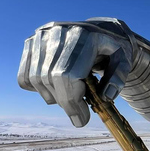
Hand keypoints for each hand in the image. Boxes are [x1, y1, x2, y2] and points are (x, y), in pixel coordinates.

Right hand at [17, 18, 133, 126]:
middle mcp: (58, 32)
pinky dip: (37, 89)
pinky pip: (24, 75)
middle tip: (78, 113)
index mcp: (84, 35)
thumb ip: (118, 78)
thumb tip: (106, 97)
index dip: (72, 102)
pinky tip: (56, 87)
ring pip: (36, 79)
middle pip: (50, 79)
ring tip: (70, 96)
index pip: (67, 75)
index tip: (81, 120)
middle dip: (64, 103)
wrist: (100, 29)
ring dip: (52, 97)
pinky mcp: (32, 41)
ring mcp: (42, 35)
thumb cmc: (113, 49)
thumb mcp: (124, 60)